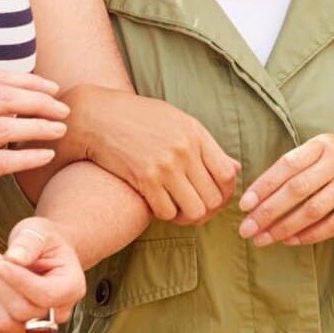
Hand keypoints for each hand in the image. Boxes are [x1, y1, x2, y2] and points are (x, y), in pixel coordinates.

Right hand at [0, 71, 68, 232]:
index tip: (50, 88)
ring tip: (60, 130)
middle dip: (40, 100)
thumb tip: (7, 110)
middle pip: (4, 97)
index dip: (27, 81)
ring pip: (5, 126)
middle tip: (62, 109)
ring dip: (39, 126)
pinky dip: (27, 156)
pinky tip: (45, 156)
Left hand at [0, 217, 86, 332]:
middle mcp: (58, 312)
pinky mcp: (18, 331)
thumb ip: (29, 242)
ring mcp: (38, 326)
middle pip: (22, 311)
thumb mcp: (39, 231)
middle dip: (1, 283)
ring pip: (5, 324)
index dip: (18, 280)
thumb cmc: (45, 243)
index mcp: (72, 287)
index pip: (45, 295)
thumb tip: (15, 258)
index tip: (1, 262)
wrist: (44, 253)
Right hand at [58, 85, 237, 223]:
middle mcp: (184, 150)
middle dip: (208, 210)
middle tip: (195, 209)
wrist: (97, 116)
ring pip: (194, 210)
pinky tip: (158, 204)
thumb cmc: (139, 118)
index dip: (226, 194)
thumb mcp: (178, 122)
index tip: (215, 198)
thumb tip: (236, 168)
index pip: (228, 175)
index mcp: (196, 134)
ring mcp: (165, 165)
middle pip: (213, 198)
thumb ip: (207, 146)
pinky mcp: (144, 179)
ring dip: (187, 216)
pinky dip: (165, 214)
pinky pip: (167, 212)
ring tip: (178, 209)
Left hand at [236, 134, 333, 246]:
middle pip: (298, 189)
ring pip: (313, 210)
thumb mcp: (324, 151)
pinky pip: (333, 224)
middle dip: (268, 212)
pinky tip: (289, 241)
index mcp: (323, 143)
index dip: (264, 186)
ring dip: (284, 228)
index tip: (244, 205)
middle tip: (246, 229)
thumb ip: (297, 166)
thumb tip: (257, 196)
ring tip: (263, 239)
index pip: (287, 165)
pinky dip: (309, 235)